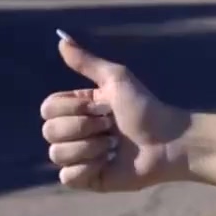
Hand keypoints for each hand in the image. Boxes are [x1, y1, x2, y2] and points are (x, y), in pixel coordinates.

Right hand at [40, 30, 191, 192]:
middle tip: (111, 127)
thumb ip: (86, 61)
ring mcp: (79, 157)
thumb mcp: (116, 79)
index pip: (47, 109)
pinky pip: (67, 177)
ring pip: (56, 154)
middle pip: (49, 131)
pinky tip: (107, 163)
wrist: (168, 141)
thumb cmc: (146, 108)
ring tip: (113, 146)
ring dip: (89, 148)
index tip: (102, 106)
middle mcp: (74, 132)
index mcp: (76, 109)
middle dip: (84, 128)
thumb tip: (60, 36)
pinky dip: (87, 168)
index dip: (73, 108)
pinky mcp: (89, 179)